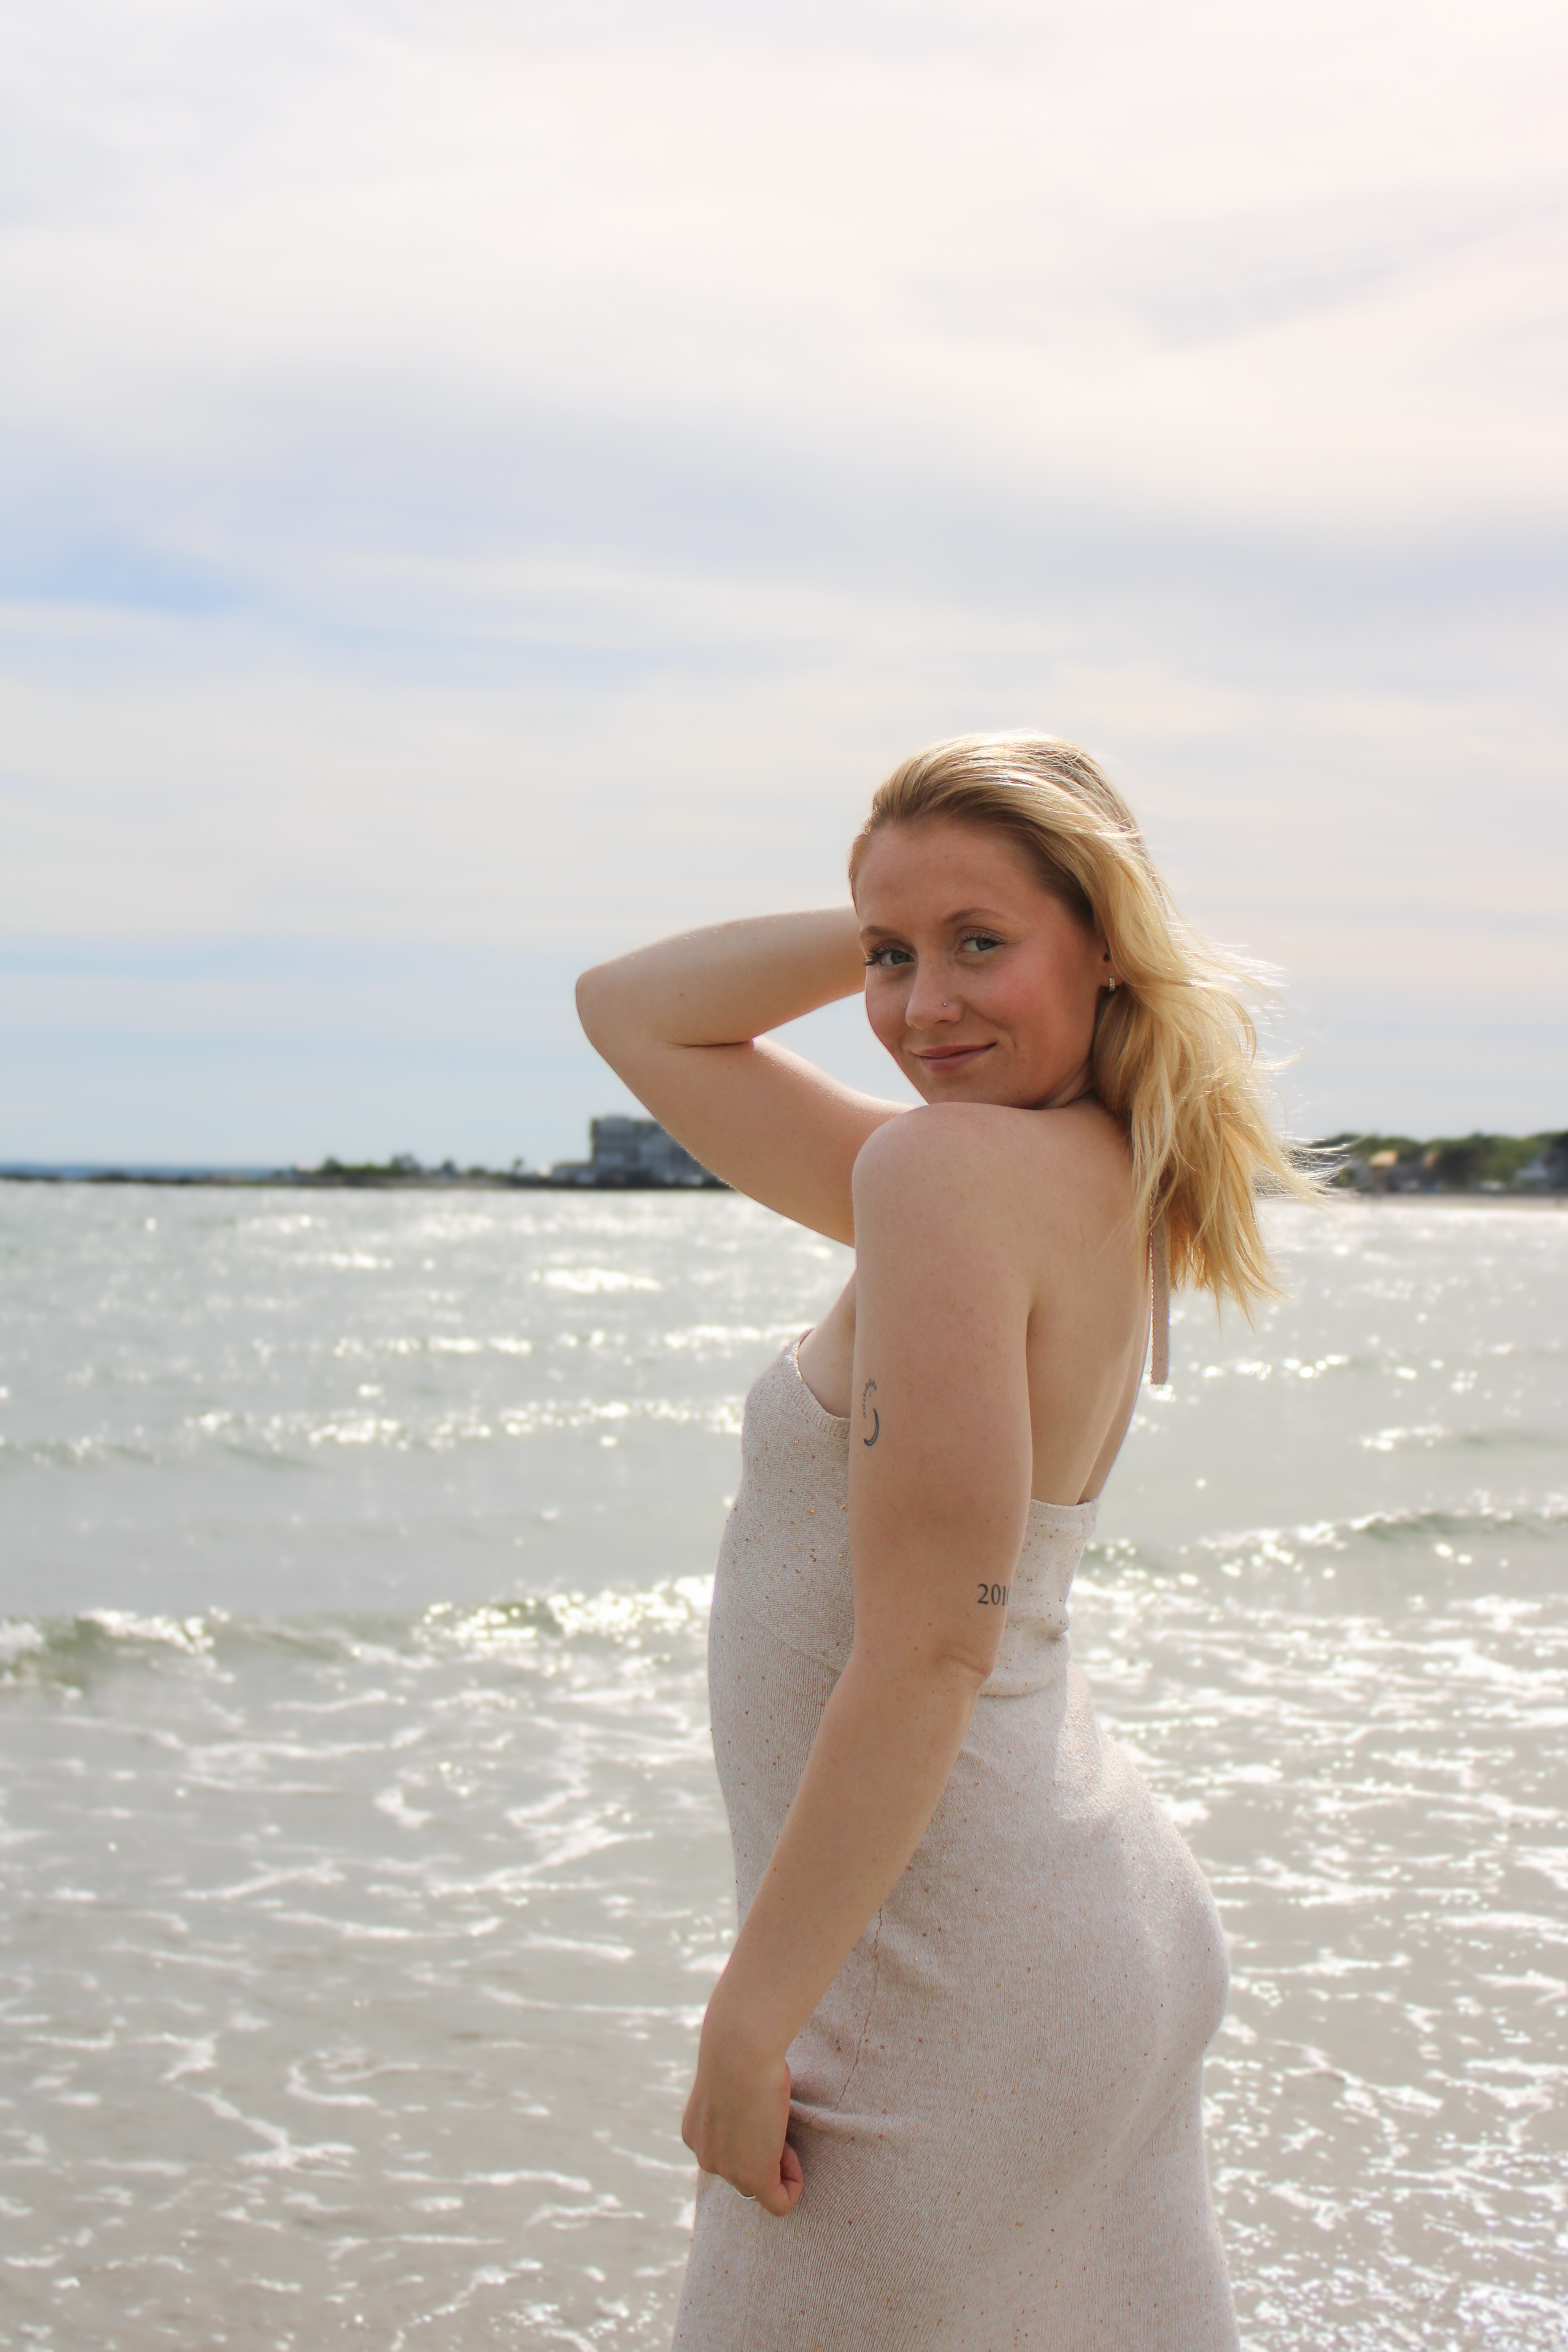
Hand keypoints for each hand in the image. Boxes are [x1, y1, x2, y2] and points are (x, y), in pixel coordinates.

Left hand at [681, 2006, 804, 2217]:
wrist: (740, 2051)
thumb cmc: (741, 2053)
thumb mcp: (729, 2084)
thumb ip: (734, 2108)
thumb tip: (751, 2114)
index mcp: (695, 2135)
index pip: (728, 2154)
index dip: (753, 2137)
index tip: (763, 2110)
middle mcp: (705, 2157)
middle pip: (743, 2170)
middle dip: (766, 2151)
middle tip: (776, 2119)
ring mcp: (727, 2170)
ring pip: (761, 2184)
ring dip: (779, 2163)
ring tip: (781, 2128)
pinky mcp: (754, 2177)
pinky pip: (779, 2202)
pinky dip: (793, 2186)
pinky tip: (795, 2158)